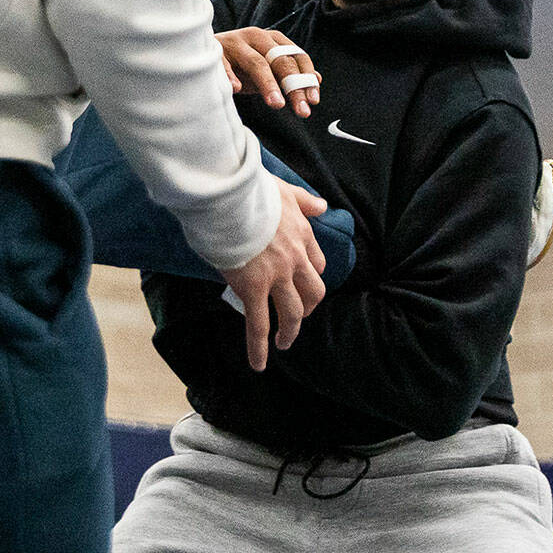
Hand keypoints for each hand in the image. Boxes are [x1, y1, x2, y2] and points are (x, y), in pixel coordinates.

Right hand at [217, 28, 320, 117]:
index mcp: (272, 40)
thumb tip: (318, 80)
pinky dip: (230, 75)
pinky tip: (236, 89)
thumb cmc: (238, 65)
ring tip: (277, 104)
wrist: (200, 53)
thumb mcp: (266, 71)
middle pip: (280, 61)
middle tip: (302, 110)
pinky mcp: (215, 51)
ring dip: (268, 83)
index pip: (297, 56)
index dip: (307, 78)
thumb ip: (288, 76)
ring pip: (257, 62)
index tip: (313, 101)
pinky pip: (224, 64)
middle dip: (293, 87)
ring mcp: (235, 43)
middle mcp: (256, 37)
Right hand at [220, 177, 327, 370]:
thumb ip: (305, 200)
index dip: (310, 276)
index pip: (315, 263)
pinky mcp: (253, 289)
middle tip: (298, 317)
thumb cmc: (250, 189)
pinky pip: (258, 324)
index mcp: (302, 234)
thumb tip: (322, 206)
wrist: (229, 197)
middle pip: (312, 293)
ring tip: (284, 343)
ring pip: (292, 313)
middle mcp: (294, 259)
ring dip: (290, 331)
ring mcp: (276, 276)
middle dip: (308, 308)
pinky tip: (259, 364)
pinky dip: (259, 348)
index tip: (303, 282)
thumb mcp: (285, 189)